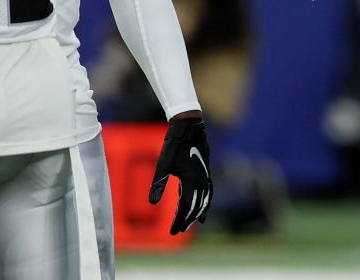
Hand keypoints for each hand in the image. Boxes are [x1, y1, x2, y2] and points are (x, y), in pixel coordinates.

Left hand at [148, 116, 211, 234]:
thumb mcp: (163, 165)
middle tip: (178, 230)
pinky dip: (206, 203)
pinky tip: (202, 206)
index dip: (179, 221)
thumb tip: (151, 203)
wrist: (189, 128)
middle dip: (187, 220)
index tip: (173, 232)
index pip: (186, 208)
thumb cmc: (174, 145)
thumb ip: (158, 184)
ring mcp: (206, 177)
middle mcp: (201, 182)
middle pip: (196, 207)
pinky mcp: (206, 172)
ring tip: (190, 223)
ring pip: (204, 201)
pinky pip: (208, 193)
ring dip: (197, 213)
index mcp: (191, 181)